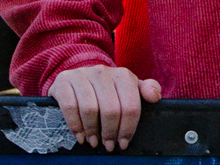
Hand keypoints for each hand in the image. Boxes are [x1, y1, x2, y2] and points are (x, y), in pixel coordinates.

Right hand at [48, 65, 162, 151]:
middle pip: (110, 110)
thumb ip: (146, 90)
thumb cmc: (108, 88)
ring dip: (92, 131)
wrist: (78, 76)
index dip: (128, 128)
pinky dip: (75, 126)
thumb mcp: (128, 87)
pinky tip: (80, 136)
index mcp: (123, 75)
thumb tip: (155, 97)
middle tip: (109, 146)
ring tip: (94, 142)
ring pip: (90, 109)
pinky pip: (70, 107)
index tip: (123, 143)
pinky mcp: (64, 81)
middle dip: (110, 133)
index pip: (130, 106)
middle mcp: (103, 72)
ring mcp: (82, 75)